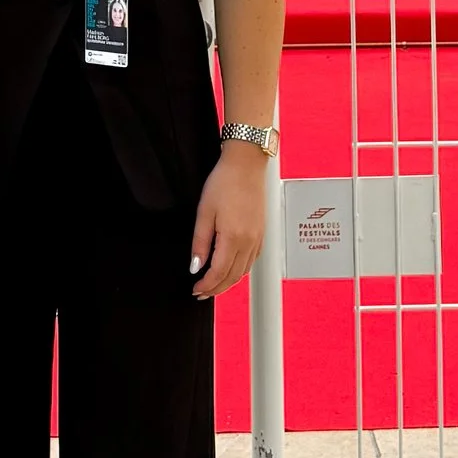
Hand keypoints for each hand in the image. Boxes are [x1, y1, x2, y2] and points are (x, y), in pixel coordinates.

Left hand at [189, 139, 265, 300]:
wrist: (246, 164)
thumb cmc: (224, 182)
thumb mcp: (204, 212)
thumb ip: (200, 242)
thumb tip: (195, 266)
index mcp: (233, 237)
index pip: (219, 272)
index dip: (206, 285)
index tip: (195, 289)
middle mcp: (249, 241)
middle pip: (233, 277)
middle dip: (216, 288)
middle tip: (201, 293)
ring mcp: (257, 238)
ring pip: (243, 271)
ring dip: (228, 282)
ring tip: (213, 284)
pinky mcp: (261, 233)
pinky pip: (251, 260)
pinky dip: (240, 270)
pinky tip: (231, 268)